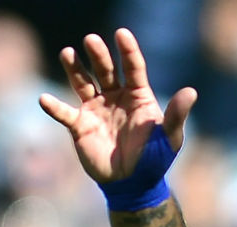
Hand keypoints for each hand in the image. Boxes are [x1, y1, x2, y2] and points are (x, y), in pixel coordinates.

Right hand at [38, 28, 196, 182]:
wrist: (133, 183)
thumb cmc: (155, 159)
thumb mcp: (169, 137)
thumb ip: (176, 114)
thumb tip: (191, 92)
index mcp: (138, 96)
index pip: (133, 68)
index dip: (128, 51)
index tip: (121, 34)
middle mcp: (115, 98)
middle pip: (106, 70)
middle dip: (99, 55)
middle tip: (91, 40)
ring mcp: (96, 109)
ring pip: (82, 83)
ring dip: (74, 68)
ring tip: (68, 53)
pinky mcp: (80, 126)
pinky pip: (64, 113)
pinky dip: (54, 107)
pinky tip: (44, 99)